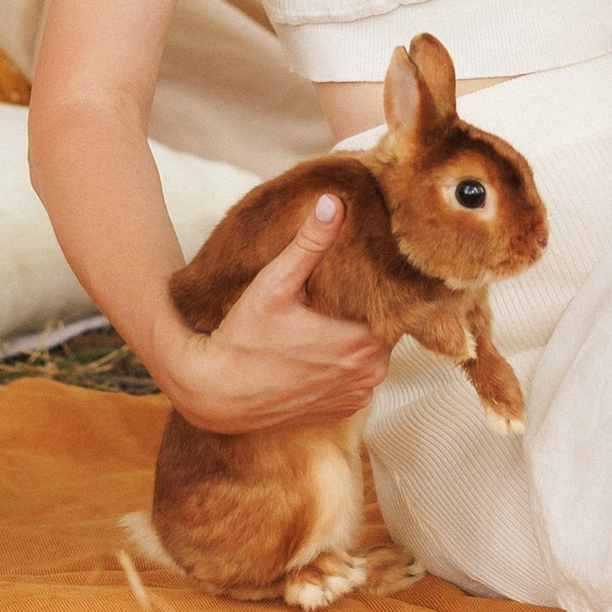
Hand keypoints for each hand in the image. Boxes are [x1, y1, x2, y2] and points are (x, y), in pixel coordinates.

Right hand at [158, 194, 390, 433]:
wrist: (216, 393)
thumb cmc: (244, 338)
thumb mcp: (276, 283)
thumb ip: (310, 243)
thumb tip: (334, 201)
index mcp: (364, 342)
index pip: (396, 305)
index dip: (383, 287)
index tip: (368, 270)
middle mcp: (369, 374)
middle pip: (386, 327)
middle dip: (369, 309)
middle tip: (347, 287)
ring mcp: (357, 395)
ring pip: (374, 353)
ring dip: (360, 337)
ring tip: (336, 314)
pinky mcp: (343, 409)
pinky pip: (359, 377)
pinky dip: (349, 363)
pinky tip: (326, 346)